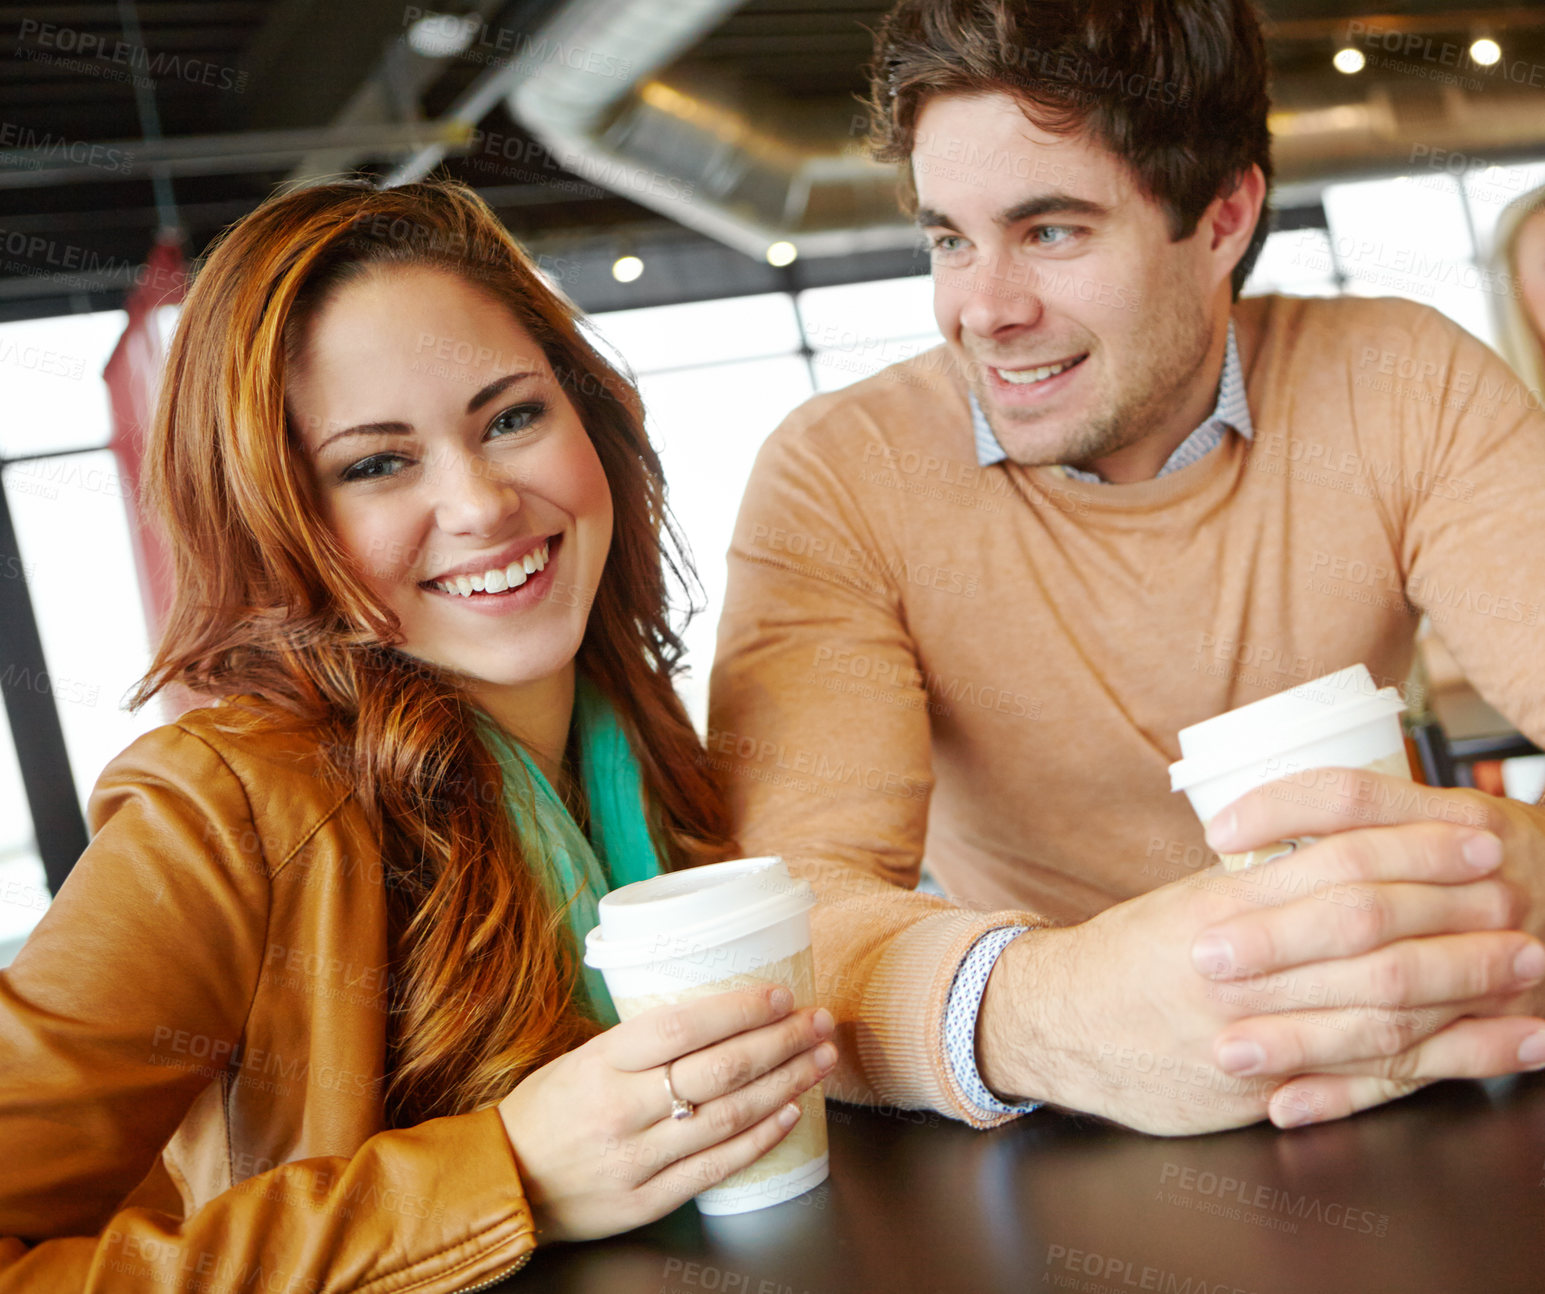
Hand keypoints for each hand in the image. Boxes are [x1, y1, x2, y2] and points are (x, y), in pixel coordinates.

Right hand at [496, 986, 835, 1241]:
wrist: (503, 1182)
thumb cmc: (546, 1109)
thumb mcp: (582, 1058)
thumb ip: (642, 1043)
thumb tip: (717, 1012)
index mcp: (602, 1063)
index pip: (683, 1027)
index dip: (739, 1009)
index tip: (781, 995)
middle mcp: (622, 1109)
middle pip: (720, 1070)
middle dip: (781, 1043)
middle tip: (819, 1023)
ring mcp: (637, 1159)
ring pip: (728, 1117)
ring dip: (785, 1085)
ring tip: (818, 1061)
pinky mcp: (647, 1200)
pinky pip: (716, 1167)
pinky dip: (760, 1138)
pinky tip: (790, 1114)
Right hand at [975, 818, 1544, 1134]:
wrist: (1056, 1024)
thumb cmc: (1126, 957)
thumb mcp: (1185, 902)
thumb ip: (1260, 886)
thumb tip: (1340, 855)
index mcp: (1221, 909)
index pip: (1336, 868)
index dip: (1414, 853)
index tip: (1473, 840)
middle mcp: (1239, 972)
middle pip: (1369, 939)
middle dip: (1455, 919)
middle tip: (1520, 900)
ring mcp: (1252, 1038)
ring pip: (1377, 1012)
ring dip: (1463, 990)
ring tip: (1526, 968)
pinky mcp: (1261, 1094)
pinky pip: (1365, 1082)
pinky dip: (1439, 1068)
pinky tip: (1496, 1053)